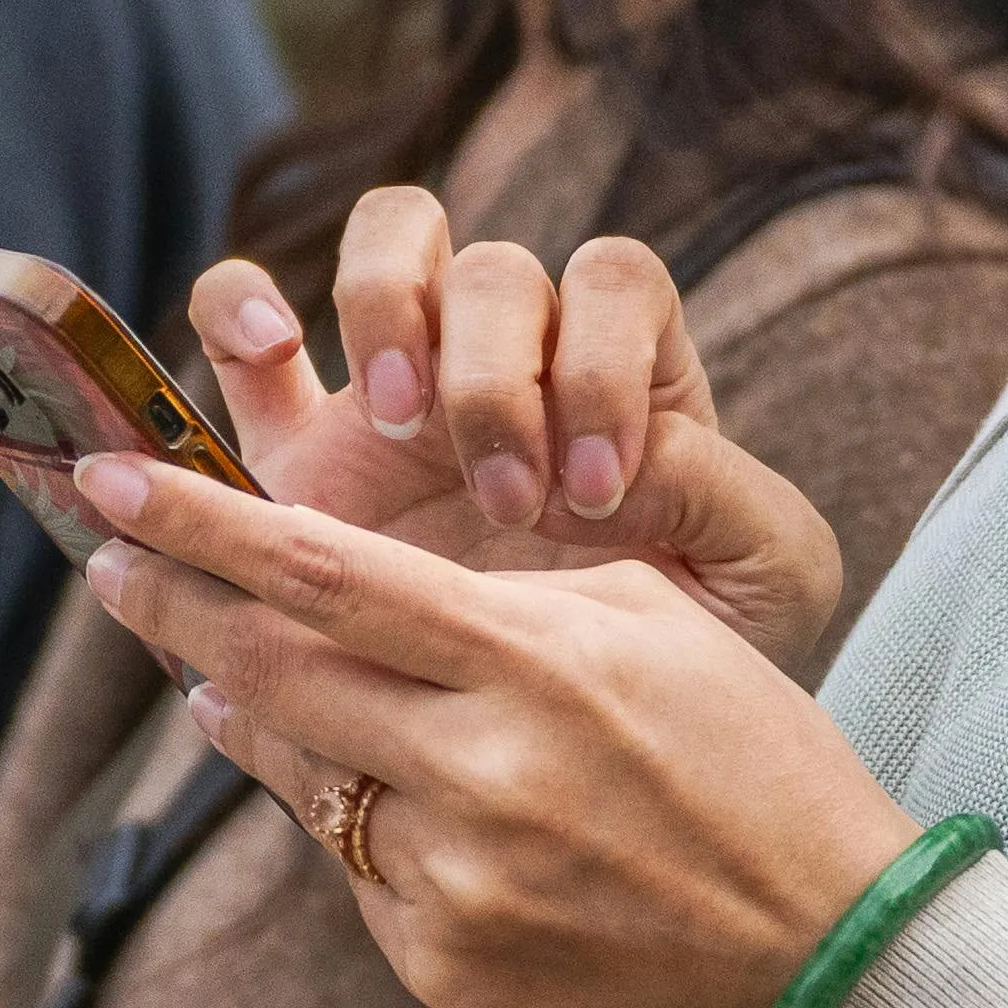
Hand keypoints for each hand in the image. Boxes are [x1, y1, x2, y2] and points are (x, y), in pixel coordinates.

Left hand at [76, 452, 917, 1007]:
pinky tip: (370, 792)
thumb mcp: (646, 628)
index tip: (109, 483)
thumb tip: (323, 594)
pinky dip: (351, 817)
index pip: (324, 574)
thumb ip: (492, 601)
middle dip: (177, 607)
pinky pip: (359, 868)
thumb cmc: (751, 764)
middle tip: (112, 560)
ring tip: (213, 668)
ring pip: (301, 772)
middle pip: (275, 670)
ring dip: (245, 711)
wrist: (829, 964)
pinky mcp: (445, 969)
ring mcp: (457, 881)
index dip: (200, 526)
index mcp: (538, 660)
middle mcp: (484, 769)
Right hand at [185, 192, 845, 663]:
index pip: (614, 280)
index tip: (599, 493)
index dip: (603, 362)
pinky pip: (241, 325)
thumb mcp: (767, 578)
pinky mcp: (299, 456)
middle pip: (495, 267)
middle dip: (498, 378)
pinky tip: (271, 344)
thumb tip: (622, 462)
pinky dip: (240, 306)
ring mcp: (397, 394)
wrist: (583, 761)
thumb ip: (727, 496)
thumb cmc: (696, 656)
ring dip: (391, 310)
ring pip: (388, 246)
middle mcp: (509, 362)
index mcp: (627, 374)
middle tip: (507, 501)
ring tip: (400, 428)